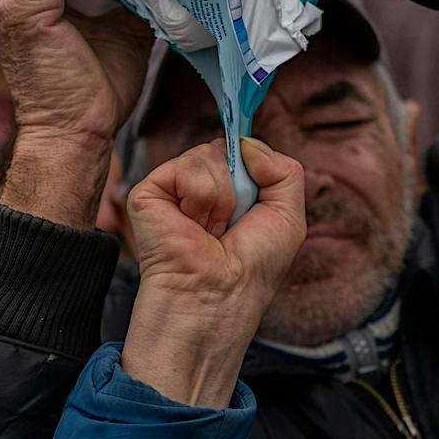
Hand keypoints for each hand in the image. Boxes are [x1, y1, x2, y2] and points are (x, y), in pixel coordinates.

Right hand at [119, 137, 304, 406]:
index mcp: (232, 191)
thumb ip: (284, 170)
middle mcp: (201, 186)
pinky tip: (193, 226)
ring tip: (211, 230)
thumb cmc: (254, 268)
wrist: (219, 295)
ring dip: (223, 198)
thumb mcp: (289, 216)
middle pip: (226, 148)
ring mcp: (173, 188)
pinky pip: (187, 168)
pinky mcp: (149, 192)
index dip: (255, 167)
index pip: (244, 149)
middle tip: (231, 226)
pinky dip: (201, 198)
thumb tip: (247, 142)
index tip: (255, 206)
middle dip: (241, 186)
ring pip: (209, 155)